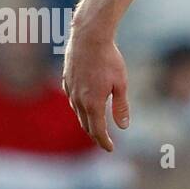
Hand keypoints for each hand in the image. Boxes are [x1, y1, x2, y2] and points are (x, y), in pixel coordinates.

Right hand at [62, 23, 130, 151]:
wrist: (88, 39)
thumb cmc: (109, 59)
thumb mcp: (121, 83)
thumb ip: (121, 106)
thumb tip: (123, 126)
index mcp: (93, 104)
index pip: (97, 131)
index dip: (104, 142)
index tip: (110, 149)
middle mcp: (78, 101)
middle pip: (86, 125)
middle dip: (95, 135)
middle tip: (104, 141)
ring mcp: (70, 91)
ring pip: (78, 113)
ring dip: (87, 122)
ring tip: (96, 126)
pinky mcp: (66, 82)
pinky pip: (73, 100)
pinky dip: (80, 108)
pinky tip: (85, 106)